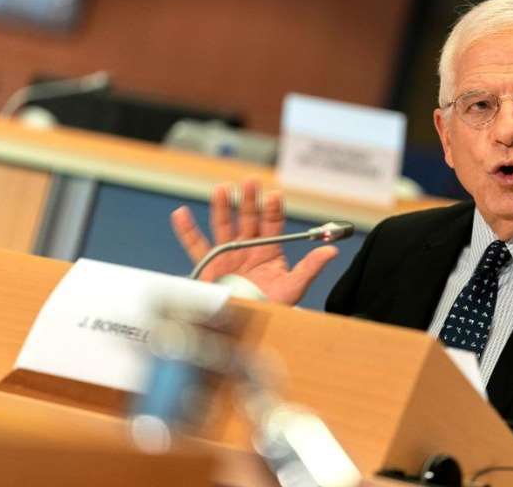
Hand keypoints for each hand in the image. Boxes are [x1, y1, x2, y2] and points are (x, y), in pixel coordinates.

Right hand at [170, 179, 337, 305]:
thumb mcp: (293, 287)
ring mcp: (227, 254)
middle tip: (251, 182)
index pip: (272, 223)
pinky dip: (187, 230)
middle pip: (248, 218)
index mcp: (269, 250)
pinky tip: (181, 213)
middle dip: (250, 200)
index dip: (272, 208)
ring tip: (224, 189)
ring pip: (224, 225)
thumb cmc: (272, 307)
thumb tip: (331, 251)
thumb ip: (310, 268)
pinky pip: (196, 246)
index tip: (274, 196)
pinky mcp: (208, 266)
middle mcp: (247, 247)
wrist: (248, 329)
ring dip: (223, 206)